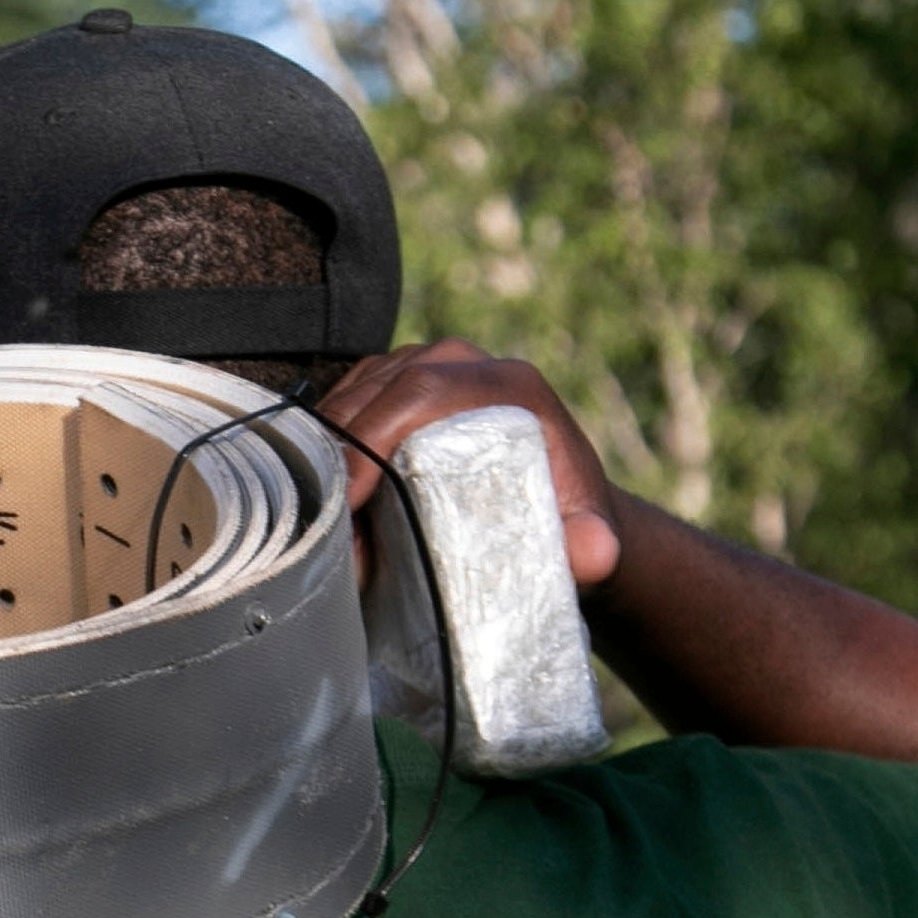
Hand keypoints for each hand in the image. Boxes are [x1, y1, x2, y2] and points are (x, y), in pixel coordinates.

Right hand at [318, 339, 623, 589]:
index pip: (420, 392)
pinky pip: (350, 399)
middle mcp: (464, 363)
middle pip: (378, 389)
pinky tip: (323, 489)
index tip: (349, 498)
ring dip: (327, 450)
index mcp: (508, 384)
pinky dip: (328, 441)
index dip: (372, 436)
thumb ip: (595, 549)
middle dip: (340, 453)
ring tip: (322, 515)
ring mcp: (427, 366)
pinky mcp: (400, 383)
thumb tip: (592, 554)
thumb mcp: (591, 542)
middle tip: (325, 523)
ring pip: (355, 392)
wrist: (565, 512)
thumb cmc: (571, 525)